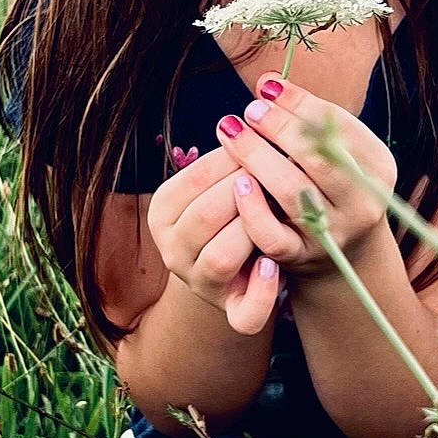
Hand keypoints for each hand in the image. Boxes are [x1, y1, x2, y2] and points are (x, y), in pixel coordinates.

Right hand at [146, 144, 286, 334]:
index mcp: (163, 211)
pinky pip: (244, 313)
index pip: (194, 177)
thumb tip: (254, 124)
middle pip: (205, 216)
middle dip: (244, 193)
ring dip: (251, 232)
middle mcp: (172, 250)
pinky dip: (262, 292)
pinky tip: (274, 266)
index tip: (260, 145)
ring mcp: (199, 283)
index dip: (233, 159)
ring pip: (220, 257)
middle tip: (273, 179)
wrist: (243, 261)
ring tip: (275, 215)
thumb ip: (232, 159)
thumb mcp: (222, 181)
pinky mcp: (232, 311)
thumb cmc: (235, 208)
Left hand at [214, 75, 396, 280]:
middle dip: (281, 128)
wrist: (344, 252)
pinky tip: (235, 182)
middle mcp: (362, 202)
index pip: (340, 127)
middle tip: (251, 109)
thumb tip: (268, 82)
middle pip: (319, 160)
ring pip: (294, 192)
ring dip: (257, 156)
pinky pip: (272, 235)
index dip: (301, 103)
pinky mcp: (301, 257)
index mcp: (378, 167)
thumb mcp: (339, 151)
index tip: (268, 87)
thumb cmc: (333, 185)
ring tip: (231, 130)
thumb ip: (309, 118)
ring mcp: (333, 233)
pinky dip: (251, 209)